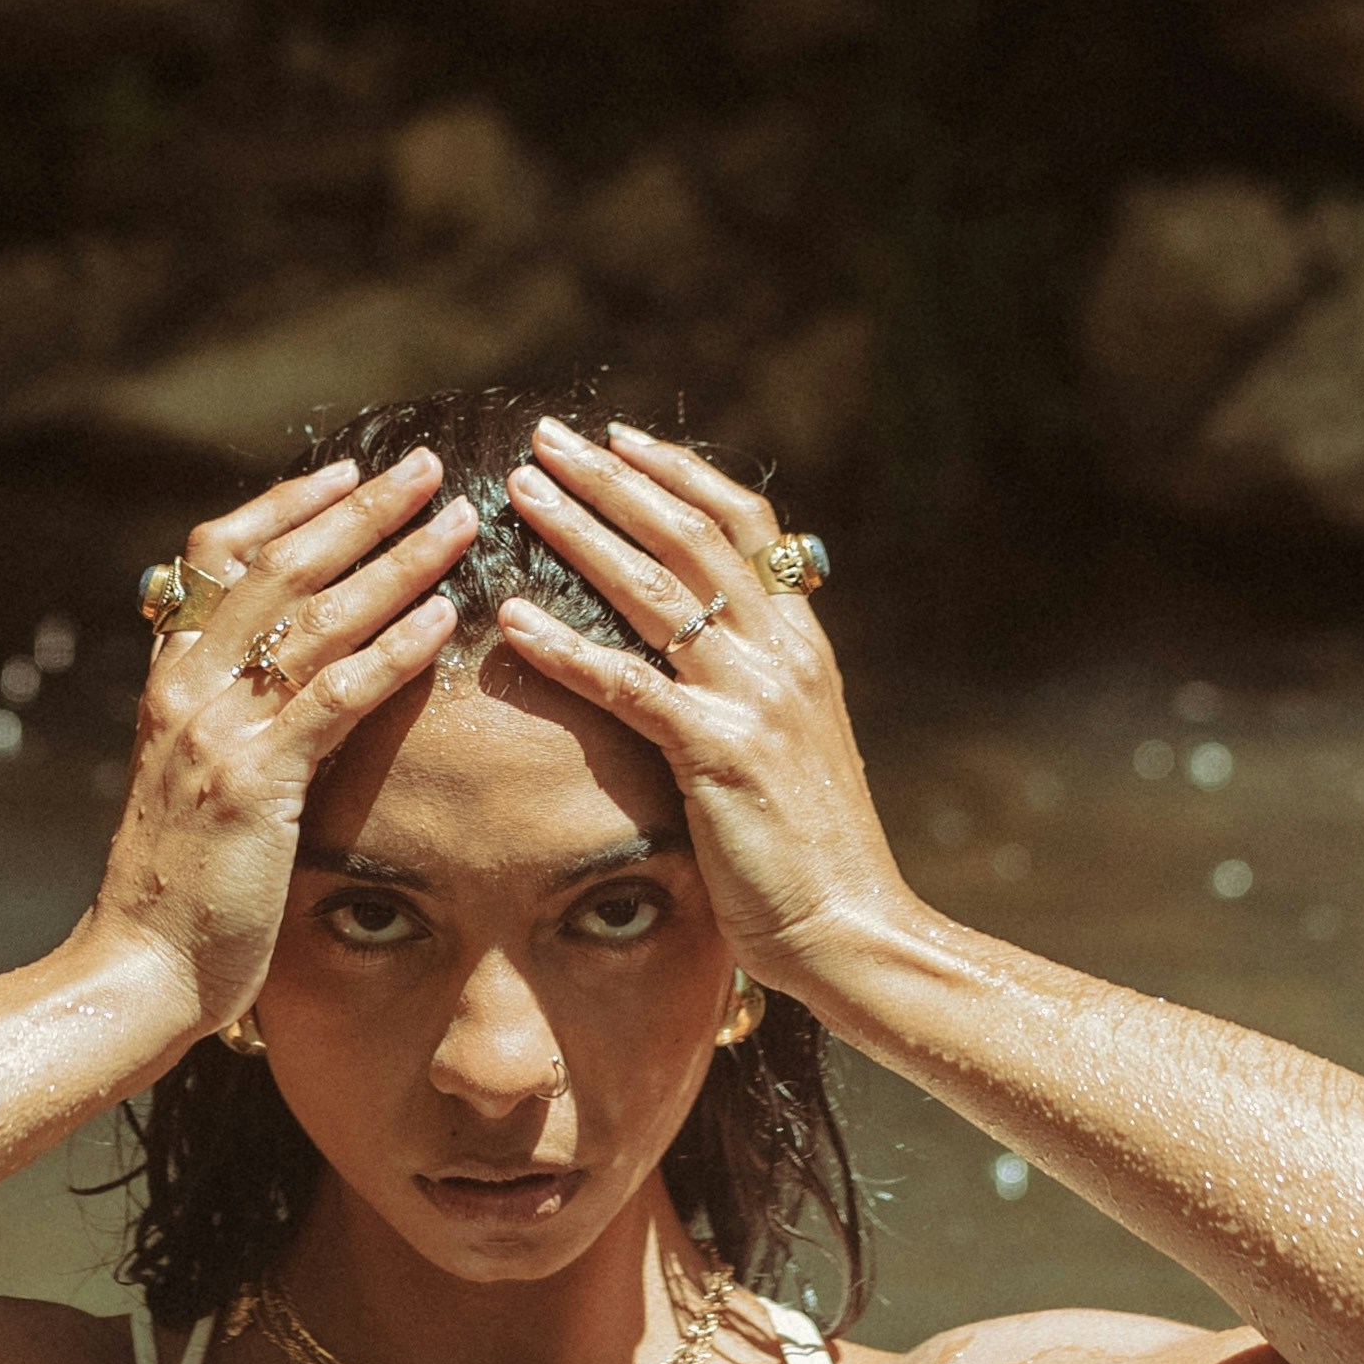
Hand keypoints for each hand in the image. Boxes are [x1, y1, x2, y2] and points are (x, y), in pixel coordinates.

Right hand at [90, 451, 473, 1042]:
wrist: (134, 974)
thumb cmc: (175, 892)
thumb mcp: (191, 785)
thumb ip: (229, 725)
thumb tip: (284, 684)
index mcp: (169, 681)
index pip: (217, 556)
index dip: (285, 505)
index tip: (347, 470)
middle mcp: (185, 689)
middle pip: (276, 565)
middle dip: (356, 508)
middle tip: (422, 465)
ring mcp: (215, 732)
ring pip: (313, 617)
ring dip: (393, 560)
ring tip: (456, 519)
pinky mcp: (253, 784)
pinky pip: (334, 697)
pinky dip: (393, 648)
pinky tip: (446, 618)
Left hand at [496, 421, 909, 989]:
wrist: (853, 927)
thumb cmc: (814, 847)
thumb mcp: (797, 741)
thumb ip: (760, 682)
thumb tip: (708, 640)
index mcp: (805, 643)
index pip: (743, 523)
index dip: (677, 471)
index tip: (616, 436)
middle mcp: (784, 653)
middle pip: (688, 534)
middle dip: (610, 478)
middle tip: (545, 438)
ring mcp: (752, 698)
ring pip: (653, 587)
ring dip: (579, 530)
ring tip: (520, 491)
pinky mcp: (716, 752)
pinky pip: (627, 682)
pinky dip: (564, 645)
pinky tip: (511, 619)